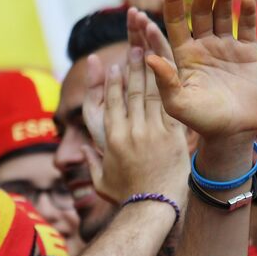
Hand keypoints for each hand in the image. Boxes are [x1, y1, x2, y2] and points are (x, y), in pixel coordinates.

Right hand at [82, 26, 188, 207]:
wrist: (153, 208)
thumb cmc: (126, 198)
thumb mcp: (101, 182)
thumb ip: (92, 164)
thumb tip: (85, 153)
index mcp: (111, 139)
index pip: (109, 103)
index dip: (110, 83)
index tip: (111, 67)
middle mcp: (130, 131)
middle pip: (130, 92)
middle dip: (131, 67)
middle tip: (133, 46)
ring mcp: (151, 132)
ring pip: (150, 93)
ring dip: (149, 69)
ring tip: (148, 50)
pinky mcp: (171, 136)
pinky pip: (169, 105)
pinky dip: (168, 87)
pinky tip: (168, 72)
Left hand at [147, 0, 256, 141]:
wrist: (232, 132)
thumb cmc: (200, 120)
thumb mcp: (177, 103)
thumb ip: (164, 80)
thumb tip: (149, 57)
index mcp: (183, 55)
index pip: (175, 21)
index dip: (174, 1)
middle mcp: (203, 47)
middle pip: (201, 13)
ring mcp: (226, 47)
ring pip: (223, 15)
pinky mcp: (248, 52)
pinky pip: (247, 26)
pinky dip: (247, 12)